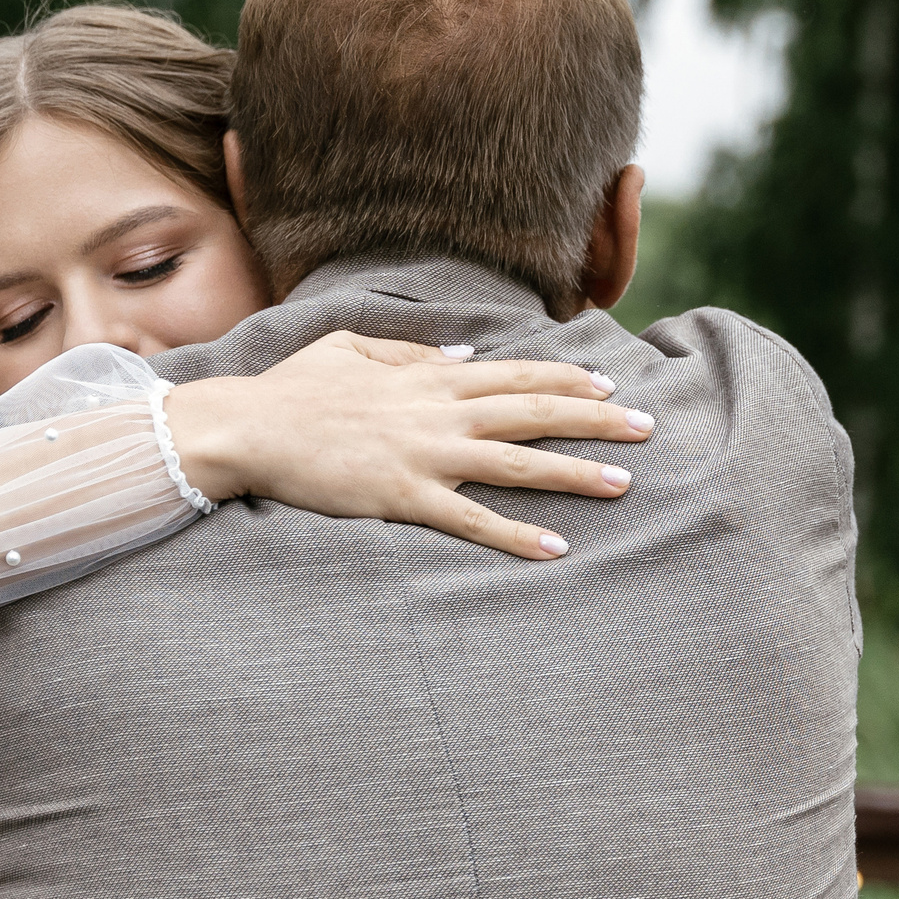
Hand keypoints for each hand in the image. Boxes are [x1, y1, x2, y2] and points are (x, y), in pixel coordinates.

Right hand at [161, 332, 653, 558]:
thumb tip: (463, 357)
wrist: (250, 427)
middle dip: (595, 420)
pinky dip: (515, 535)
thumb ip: (411, 352)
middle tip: (647, 427)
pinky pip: (471, 520)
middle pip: (533, 412)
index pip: (513, 375)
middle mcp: (437, 411)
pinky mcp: (403, 497)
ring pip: (517, 462)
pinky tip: (555, 548)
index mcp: (427, 377)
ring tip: (624, 484)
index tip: (609, 387)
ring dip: (575, 474)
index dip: (566, 380)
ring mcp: (424, 455)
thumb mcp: (352, 350)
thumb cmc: (293, 390)